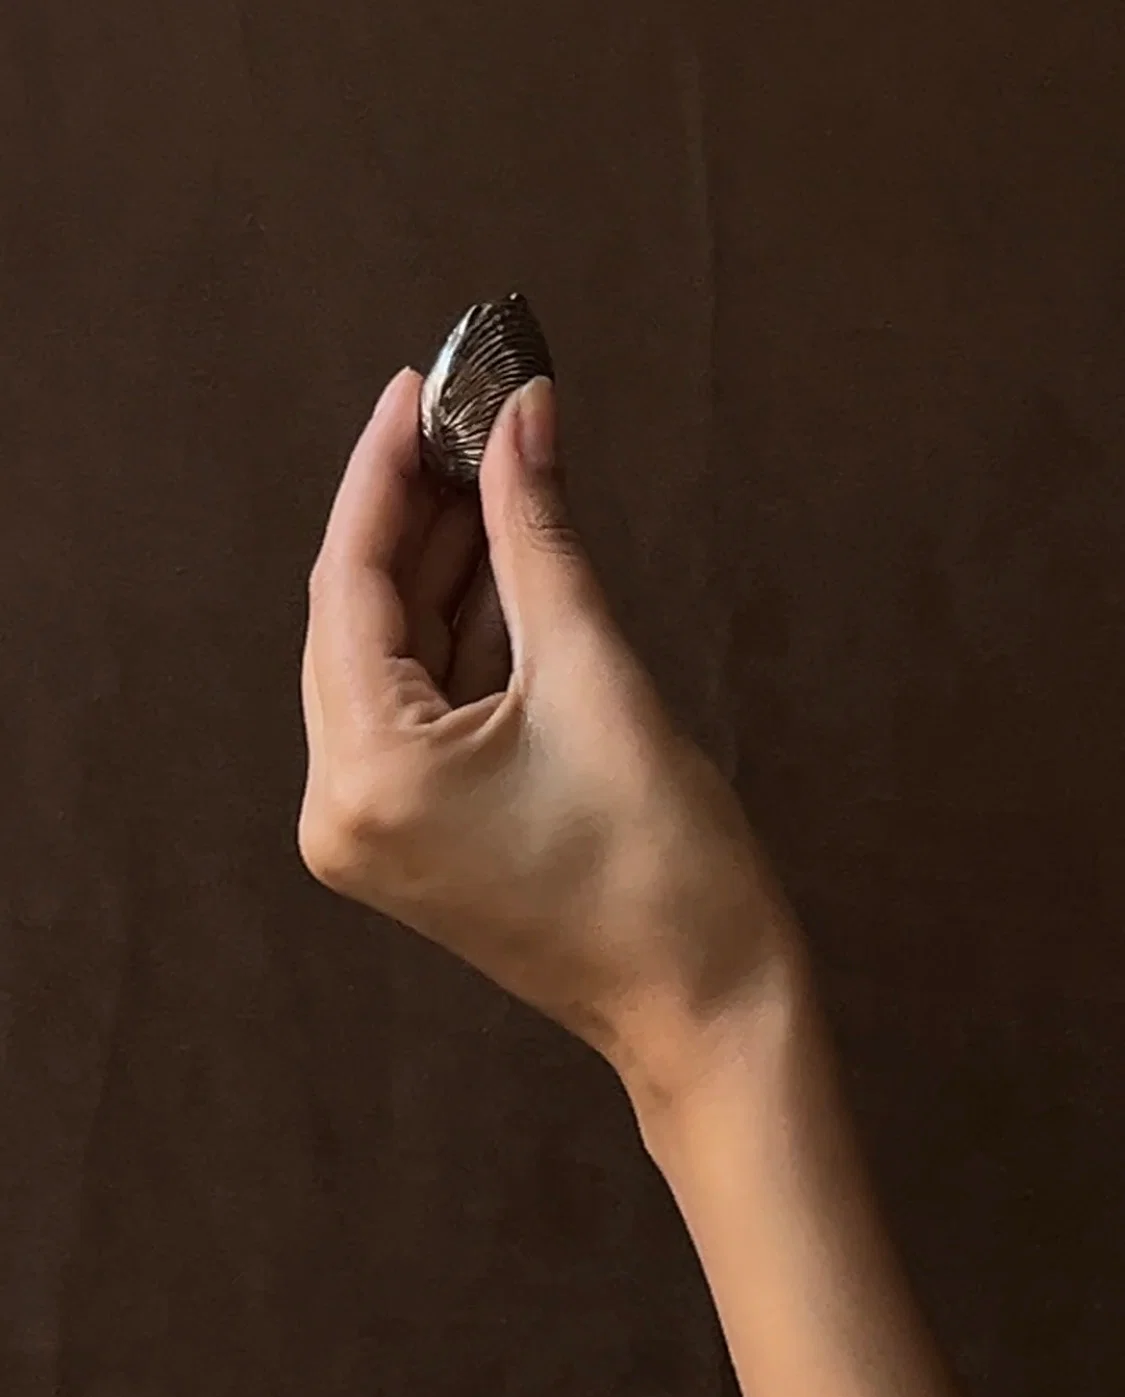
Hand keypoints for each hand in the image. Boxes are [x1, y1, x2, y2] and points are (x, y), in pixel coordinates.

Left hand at [298, 369, 788, 1082]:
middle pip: (359, 618)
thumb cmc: (667, 866)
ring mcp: (370, 827)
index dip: (387, 473)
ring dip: (438, 569)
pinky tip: (495, 562)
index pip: (351, 584)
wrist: (709, 1008)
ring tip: (485, 472)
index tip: (418, 387)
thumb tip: (522, 419)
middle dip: (415, 513)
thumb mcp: (598, 677)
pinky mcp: (412, 833)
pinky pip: (418, 707)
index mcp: (368, 775)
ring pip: (388, 659)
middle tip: (465, 418)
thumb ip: (538, 536)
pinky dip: (456, 637)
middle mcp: (341, 806)